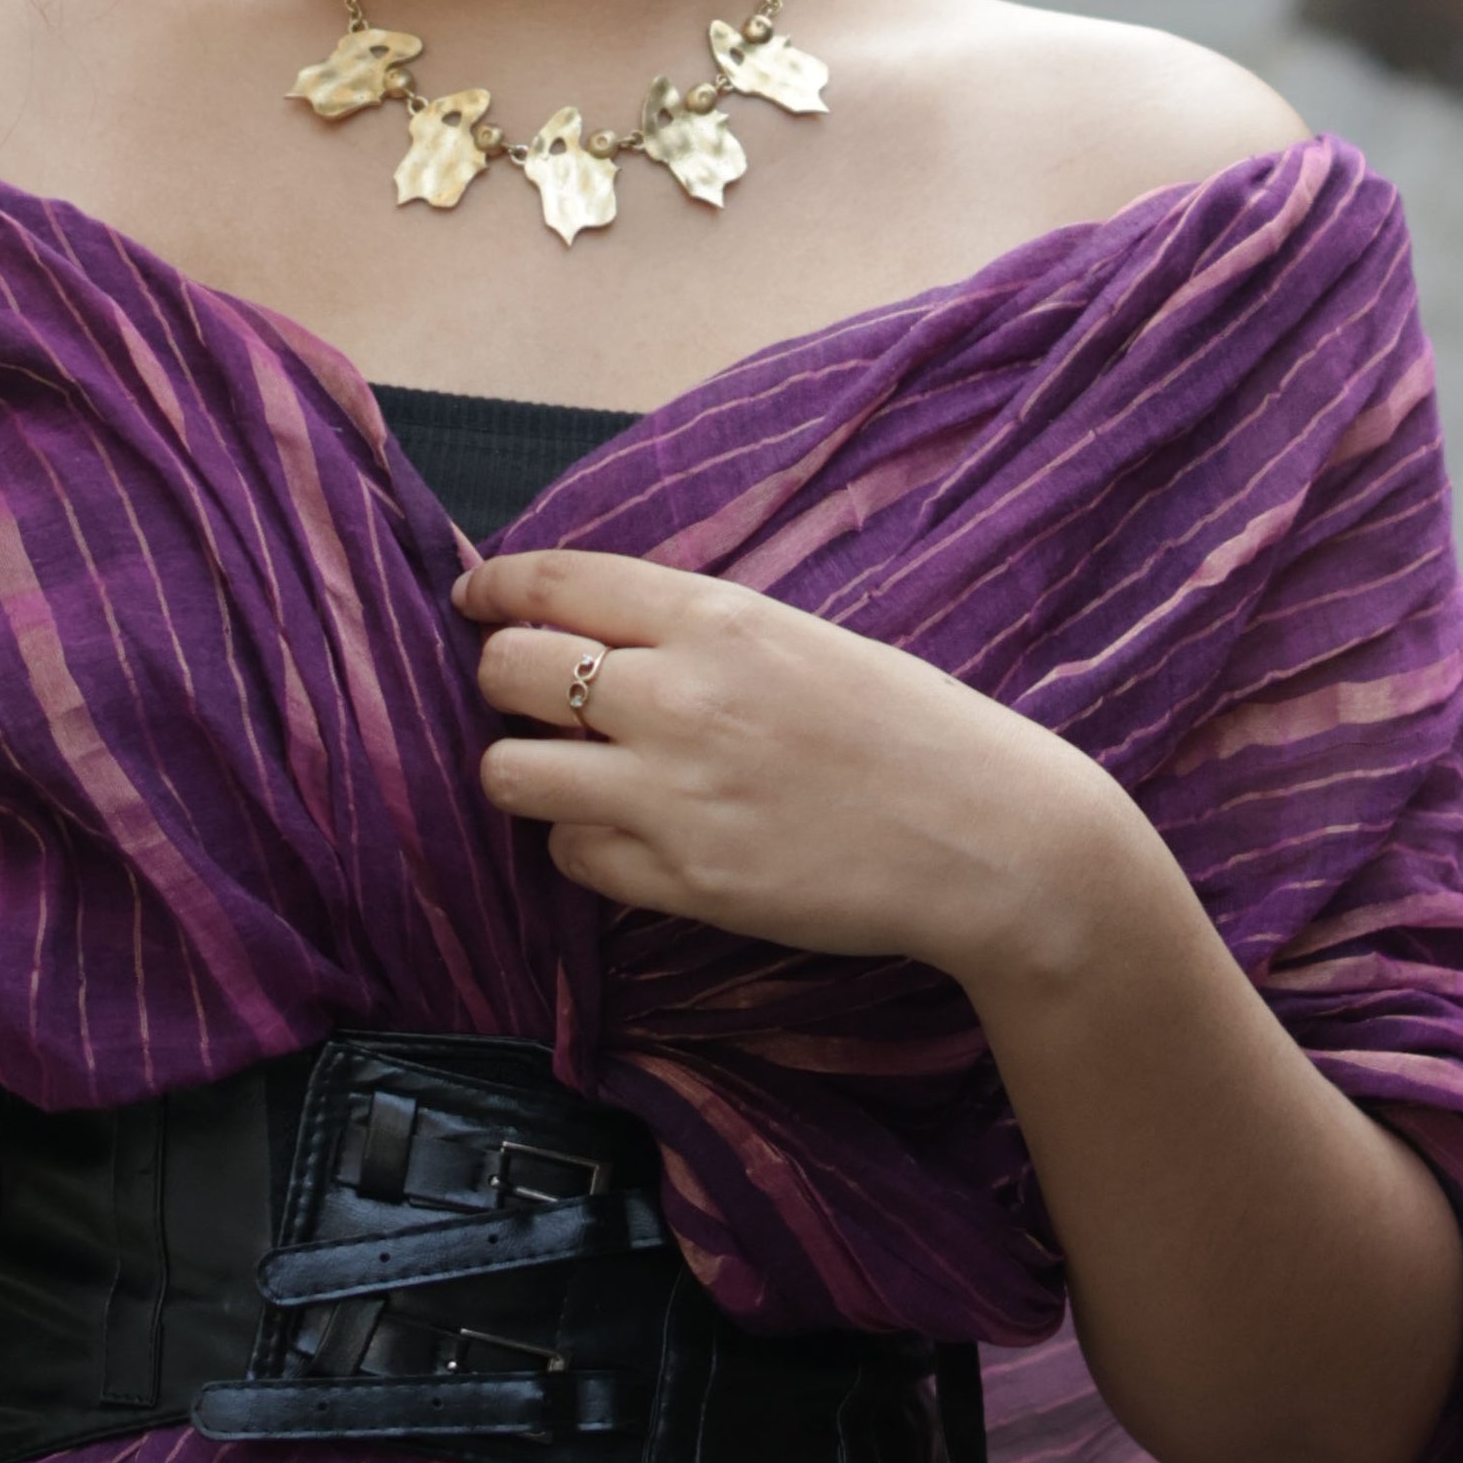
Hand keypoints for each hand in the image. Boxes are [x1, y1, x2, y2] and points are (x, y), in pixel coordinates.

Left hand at [454, 546, 1139, 1004]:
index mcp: (716, 617)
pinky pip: (570, 858)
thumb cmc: (911, 729)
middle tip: (529, 700)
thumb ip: (696, 629)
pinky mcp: (682, 881)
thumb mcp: (803, 638)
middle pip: (506, 671)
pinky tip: (631, 837)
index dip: (492, 590)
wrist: (989, 840)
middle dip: (501, 682)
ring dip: (525, 771)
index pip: (551, 582)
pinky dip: (583, 848)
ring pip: (509, 773)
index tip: (473, 601)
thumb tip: (596, 628)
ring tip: (568, 776)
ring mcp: (672, 794)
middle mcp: (678, 695)